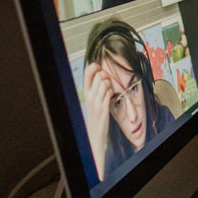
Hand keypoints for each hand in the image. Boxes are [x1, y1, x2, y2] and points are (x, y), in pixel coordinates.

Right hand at [83, 62, 112, 180]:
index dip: (95, 67)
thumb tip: (101, 73)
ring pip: (104, 82)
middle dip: (106, 76)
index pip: (87, 72)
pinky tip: (111, 96)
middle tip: (107, 83)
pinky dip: (112, 91)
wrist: (95, 131)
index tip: (100, 69)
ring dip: (110, 84)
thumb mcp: (93, 99)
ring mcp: (95, 101)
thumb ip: (96, 87)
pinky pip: (109, 92)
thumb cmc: (96, 114)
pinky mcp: (102, 107)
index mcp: (86, 92)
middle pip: (99, 75)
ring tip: (109, 90)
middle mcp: (89, 95)